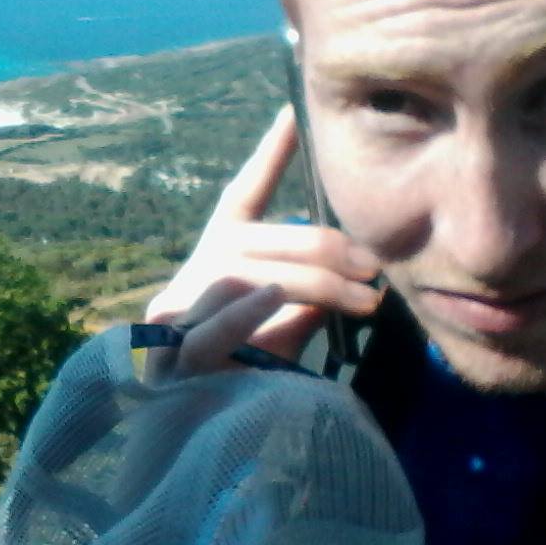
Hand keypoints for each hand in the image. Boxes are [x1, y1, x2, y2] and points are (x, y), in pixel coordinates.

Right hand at [144, 107, 382, 363]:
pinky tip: (277, 299)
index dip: (270, 153)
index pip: (245, 194)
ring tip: (363, 299)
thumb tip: (361, 274)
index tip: (296, 111)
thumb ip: (310, 297)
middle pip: (262, 238)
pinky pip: (217, 320)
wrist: (195, 433)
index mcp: (219, 256)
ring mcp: (180, 305)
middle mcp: (196, 271)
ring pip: (251, 277)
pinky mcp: (171, 345)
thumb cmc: (246, 374)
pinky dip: (247, 310)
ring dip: (314, 284)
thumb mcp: (285, 327)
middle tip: (374, 268)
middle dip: (325, 249)